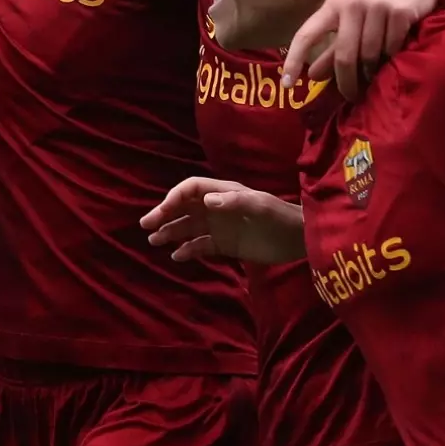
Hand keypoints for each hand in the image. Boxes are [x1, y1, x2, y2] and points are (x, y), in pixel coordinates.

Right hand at [141, 178, 306, 264]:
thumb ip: (233, 202)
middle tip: (146, 225)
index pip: (191, 189)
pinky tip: (177, 256)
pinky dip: (188, 250)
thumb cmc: (279, 217)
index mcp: (224, 192)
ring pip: (189, 228)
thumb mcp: (258, 207)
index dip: (175, 197)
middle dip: (165, 214)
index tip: (162, 211)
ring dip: (171, 232)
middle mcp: (218, 207)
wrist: (298, 239)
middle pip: (185, 208)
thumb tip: (205, 200)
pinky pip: (201, 246)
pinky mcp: (226, 245)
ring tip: (154, 241)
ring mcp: (220, 227)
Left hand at [280, 0, 444, 98]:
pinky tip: (394, 54)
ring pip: (369, 56)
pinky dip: (391, 58)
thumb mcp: (351, 18)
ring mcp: (377, 7)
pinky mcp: (400, 12)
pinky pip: (391, 50)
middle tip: (351, 96)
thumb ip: (333, 48)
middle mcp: (352, 5)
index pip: (306, 34)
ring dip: (372, 72)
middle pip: (344, 56)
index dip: (294, 60)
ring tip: (375, 75)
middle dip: (347, 82)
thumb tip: (312, 76)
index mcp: (333, 5)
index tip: (287, 84)